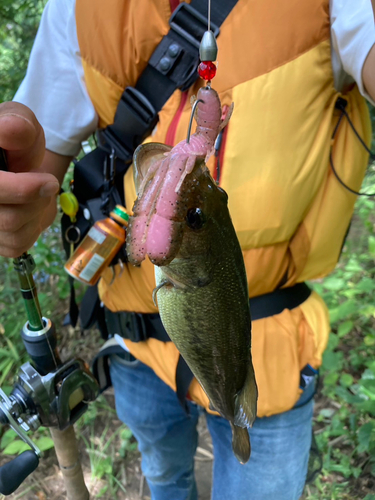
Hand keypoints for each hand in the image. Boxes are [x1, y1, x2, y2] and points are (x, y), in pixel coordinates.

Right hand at [0, 102, 59, 257]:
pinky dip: (32, 227)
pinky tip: (28, 210)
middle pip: (6, 218)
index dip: (22, 190)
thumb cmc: (15, 145)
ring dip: (36, 210)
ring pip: (13, 230)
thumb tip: (12, 128)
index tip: (47, 181)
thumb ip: (17, 125)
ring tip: (35, 193)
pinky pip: (17, 243)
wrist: (18, 169)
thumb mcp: (20, 124)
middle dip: (35, 199)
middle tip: (47, 183)